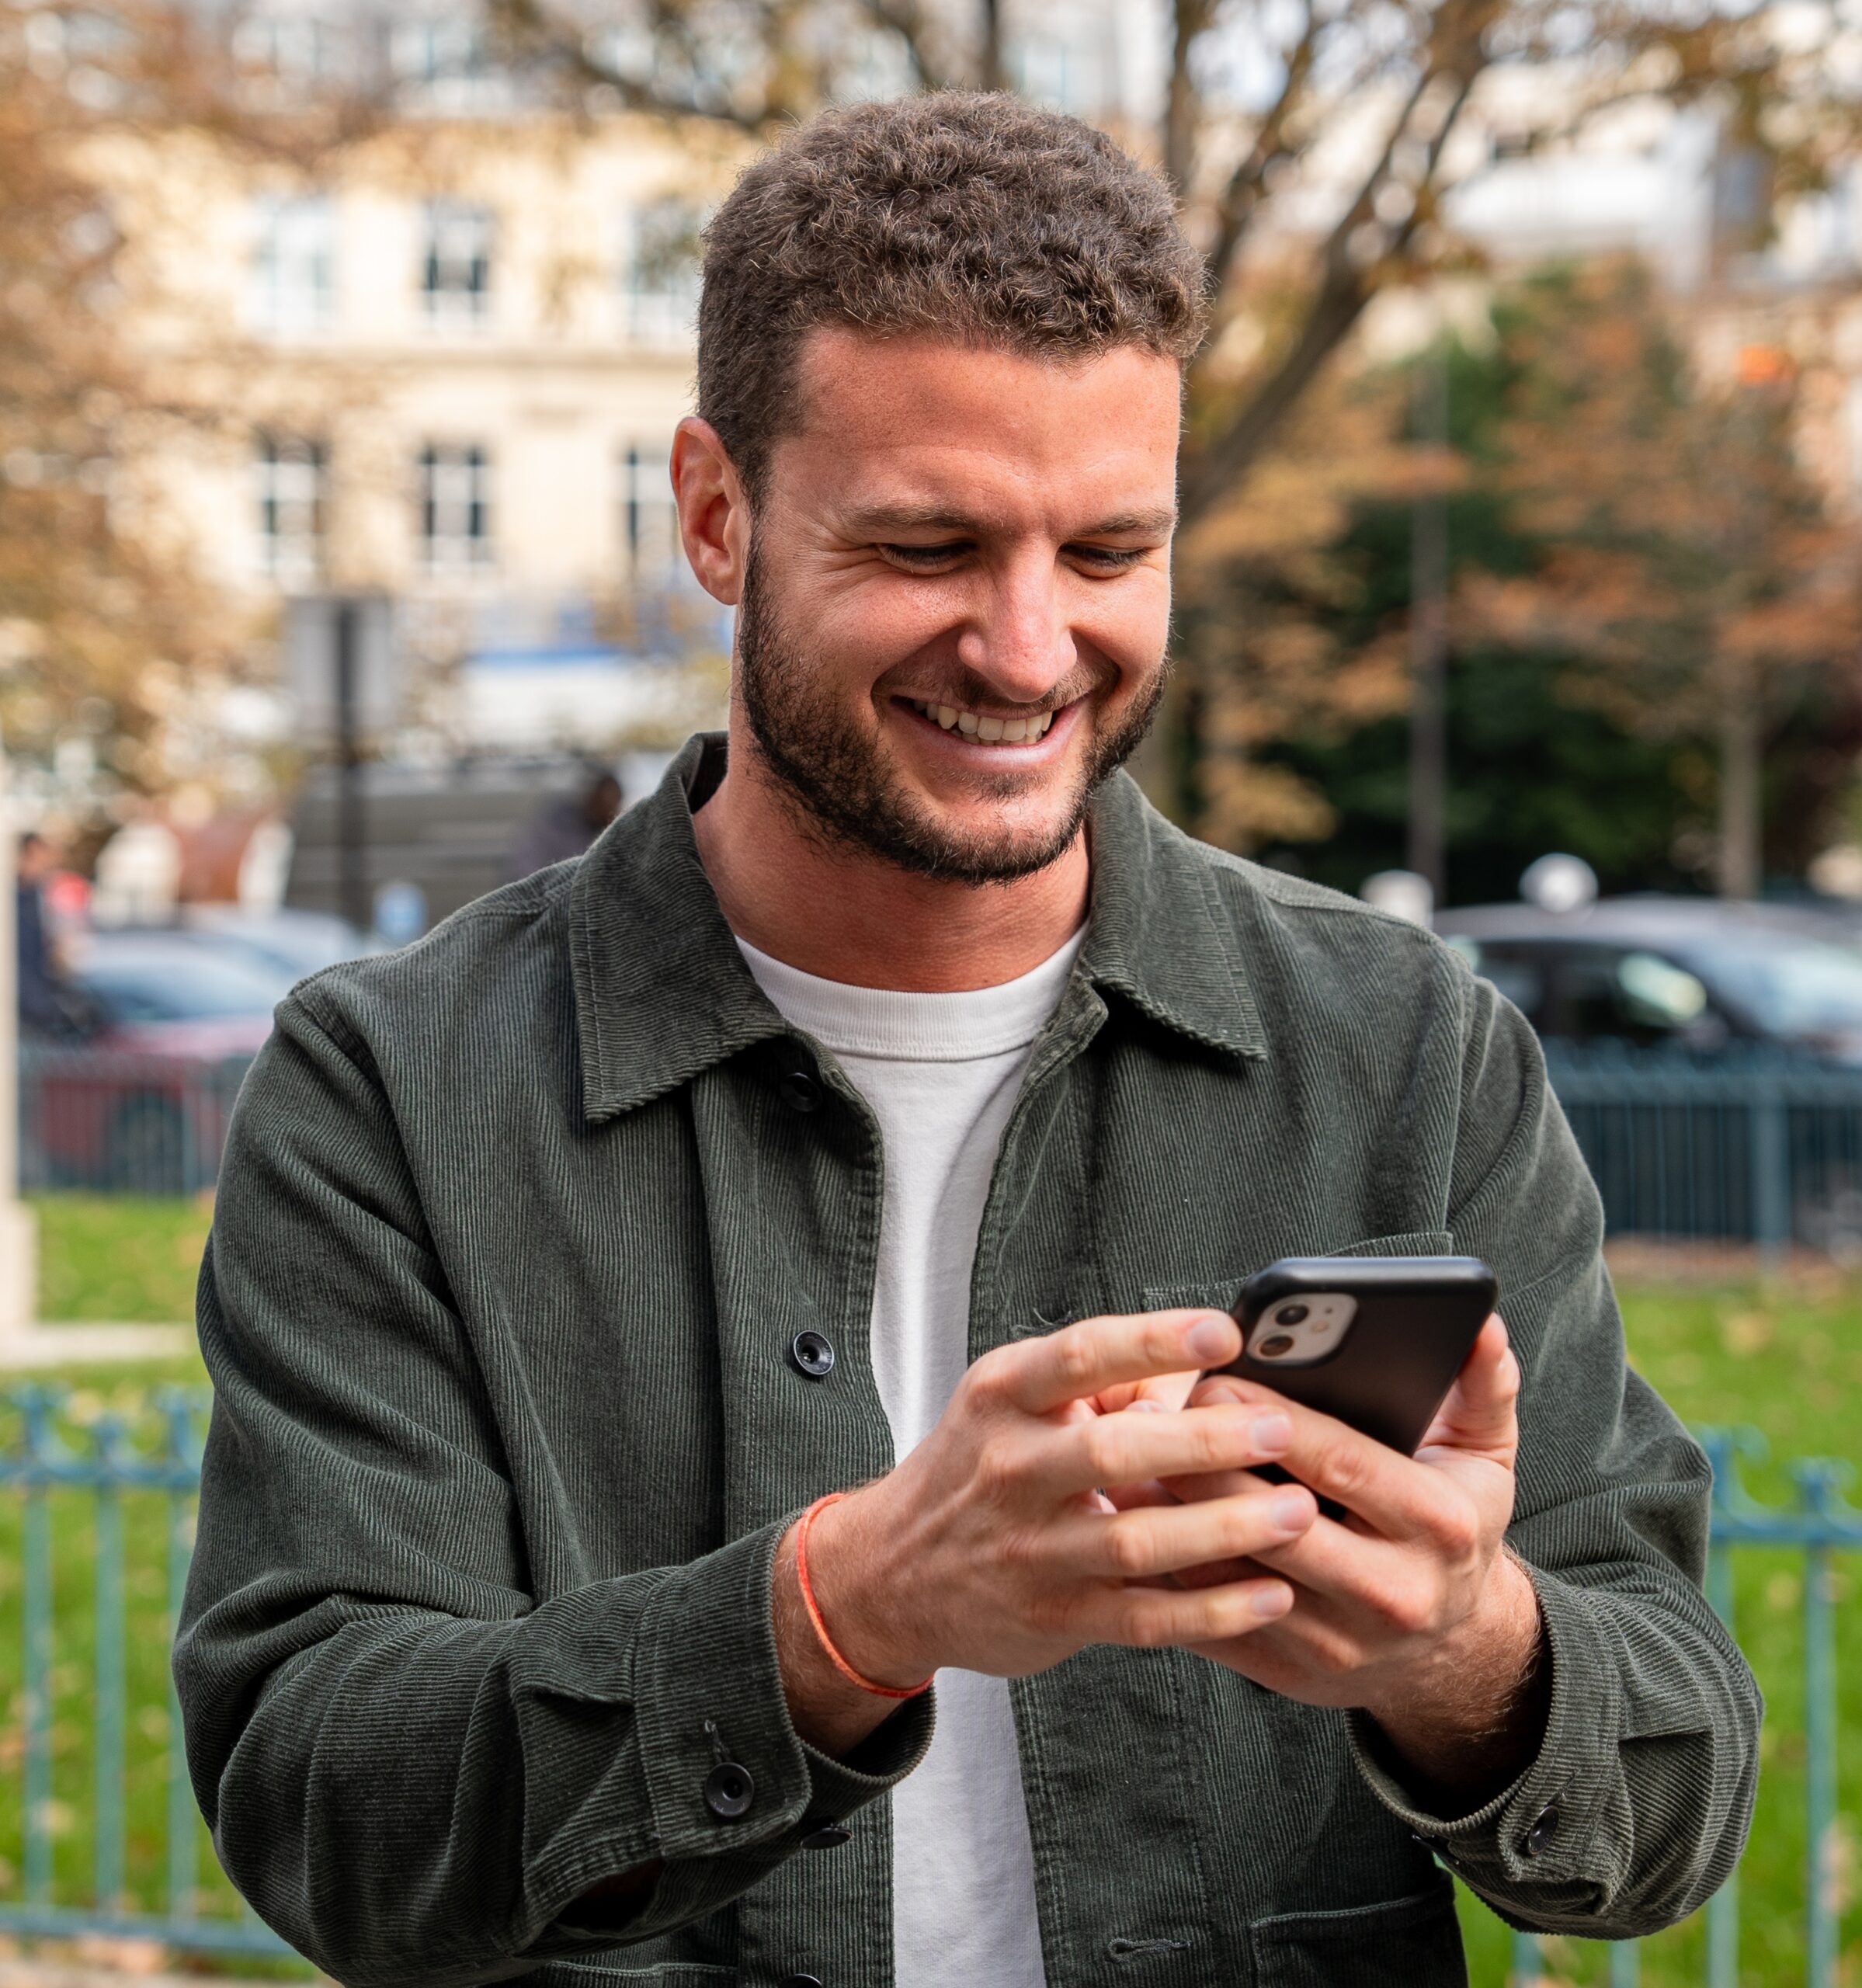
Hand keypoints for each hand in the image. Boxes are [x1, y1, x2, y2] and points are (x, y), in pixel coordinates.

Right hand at [772, 1308, 1319, 1754]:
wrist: (891, 1572)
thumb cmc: (975, 1469)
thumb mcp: (1015, 1404)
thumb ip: (1108, 1385)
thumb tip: (1208, 1367)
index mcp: (1004, 1397)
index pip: (1081, 1355)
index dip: (1153, 1341)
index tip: (1223, 1332)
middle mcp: (1011, 1469)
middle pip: (1114, 1451)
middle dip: (1205, 1442)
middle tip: (1278, 1429)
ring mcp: (1031, 1550)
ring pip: (1136, 1541)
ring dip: (1224, 1528)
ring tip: (1297, 1512)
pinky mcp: (1054, 1616)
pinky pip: (1145, 1617)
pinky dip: (1213, 1611)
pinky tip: (1271, 1595)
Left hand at [1164, 1317, 1546, 1802]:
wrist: (1454, 1654)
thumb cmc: (1456, 1527)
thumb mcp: (1486, 1457)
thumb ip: (1484, 1385)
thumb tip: (1482, 1321)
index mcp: (1438, 1524)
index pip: (1341, 1462)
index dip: (1272, 1420)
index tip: (1217, 1379)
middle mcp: (1393, 1591)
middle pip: (1274, 1521)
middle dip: (1208, 1464)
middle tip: (1154, 1415)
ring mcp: (1338, 1642)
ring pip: (1231, 1575)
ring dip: (1173, 1517)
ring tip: (1130, 1462)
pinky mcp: (1290, 1674)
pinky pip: (1211, 1621)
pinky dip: (1167, 1572)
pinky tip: (1138, 1522)